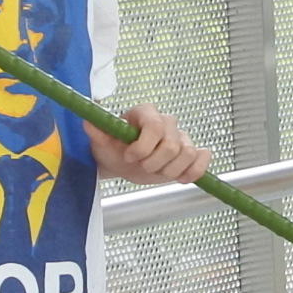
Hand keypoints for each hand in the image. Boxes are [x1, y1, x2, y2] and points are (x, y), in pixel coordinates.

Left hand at [85, 103, 213, 186]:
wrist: (122, 163)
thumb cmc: (112, 149)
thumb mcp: (101, 142)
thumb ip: (96, 132)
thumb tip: (88, 123)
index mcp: (145, 113)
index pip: (155, 126)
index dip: (144, 146)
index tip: (130, 157)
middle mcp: (166, 121)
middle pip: (172, 145)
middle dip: (154, 164)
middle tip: (142, 167)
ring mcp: (181, 137)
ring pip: (188, 154)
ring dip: (170, 170)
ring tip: (155, 172)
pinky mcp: (192, 152)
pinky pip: (204, 158)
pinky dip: (195, 171)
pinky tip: (180, 178)